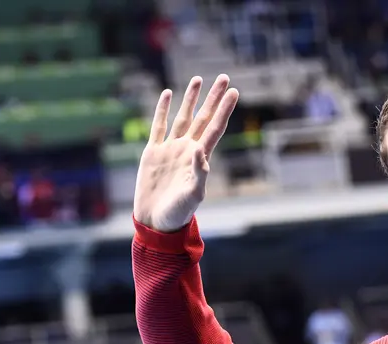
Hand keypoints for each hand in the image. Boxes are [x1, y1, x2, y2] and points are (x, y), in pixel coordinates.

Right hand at [133, 75, 239, 231]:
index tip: (234, 92)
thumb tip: (200, 148)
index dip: (224, 110)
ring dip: (191, 99)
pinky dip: (162, 109)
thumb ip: (199, 173)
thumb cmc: (178, 214)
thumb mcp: (192, 196)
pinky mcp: (153, 153)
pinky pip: (159, 126)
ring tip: (199, 79)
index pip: (215, 128)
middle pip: (203, 117)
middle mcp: (187, 149)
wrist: (156, 223)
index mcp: (200, 158)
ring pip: (183, 117)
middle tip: (225, 77)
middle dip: (213, 98)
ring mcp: (170, 149)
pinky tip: (168, 94)